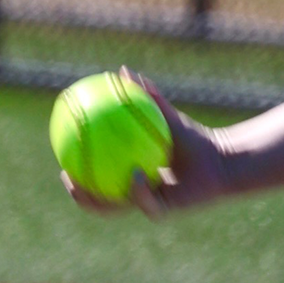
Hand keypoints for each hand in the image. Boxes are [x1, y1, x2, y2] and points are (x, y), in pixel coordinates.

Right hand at [60, 67, 234, 218]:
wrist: (222, 159)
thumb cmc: (195, 137)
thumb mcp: (166, 116)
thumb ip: (147, 96)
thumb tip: (124, 71)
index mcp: (130, 175)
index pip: (96, 178)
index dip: (76, 172)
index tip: (61, 159)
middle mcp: (137, 193)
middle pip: (99, 201)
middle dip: (79, 194)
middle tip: (66, 176)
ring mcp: (149, 205)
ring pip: (116, 209)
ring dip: (98, 201)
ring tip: (88, 186)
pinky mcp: (166, 211)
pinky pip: (146, 203)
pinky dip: (138, 190)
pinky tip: (134, 174)